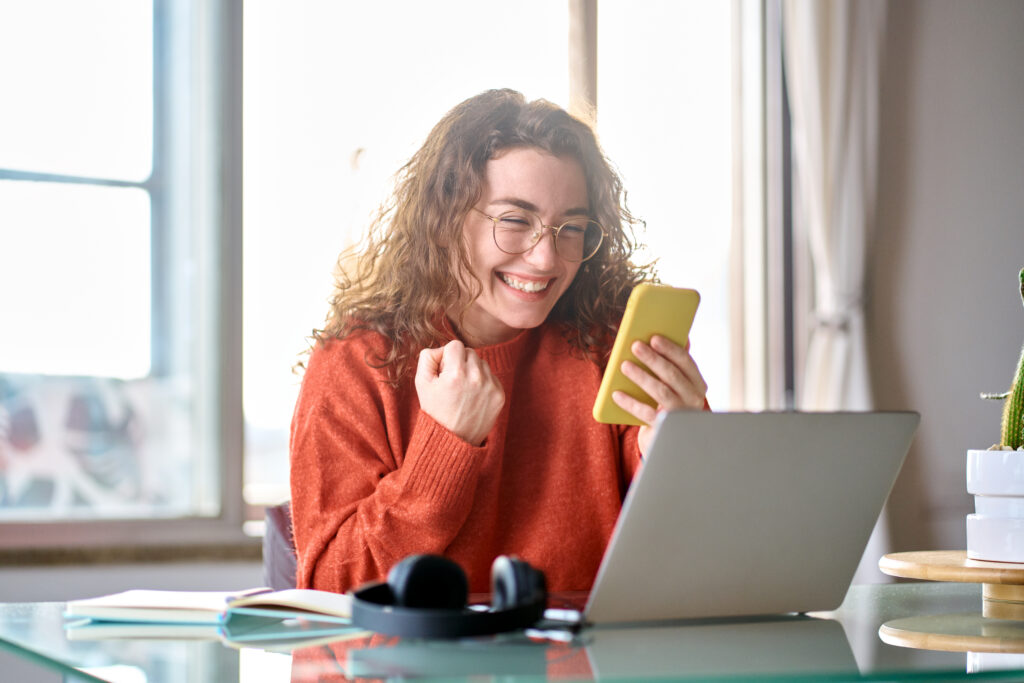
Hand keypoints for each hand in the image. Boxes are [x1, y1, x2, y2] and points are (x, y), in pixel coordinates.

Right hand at [415, 340, 504, 445]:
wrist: (453, 441)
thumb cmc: (435, 411)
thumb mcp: (421, 383)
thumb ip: (428, 357)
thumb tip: (442, 349)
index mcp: (456, 374)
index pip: (455, 345)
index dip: (446, 356)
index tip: (443, 371)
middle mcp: (476, 378)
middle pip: (470, 352)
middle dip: (460, 363)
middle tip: (452, 382)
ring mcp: (490, 387)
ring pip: (482, 363)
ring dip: (472, 371)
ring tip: (462, 391)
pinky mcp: (500, 395)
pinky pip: (491, 376)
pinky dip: (482, 382)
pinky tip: (472, 397)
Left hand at [611, 335, 707, 455]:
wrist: (666, 439)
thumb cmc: (667, 404)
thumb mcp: (673, 385)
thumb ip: (672, 364)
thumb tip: (669, 338)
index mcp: (697, 384)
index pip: (686, 362)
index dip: (670, 349)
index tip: (653, 337)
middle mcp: (694, 399)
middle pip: (672, 375)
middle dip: (653, 359)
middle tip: (635, 346)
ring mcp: (680, 414)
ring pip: (661, 391)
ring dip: (641, 376)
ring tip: (625, 366)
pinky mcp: (665, 428)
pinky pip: (646, 413)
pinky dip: (630, 403)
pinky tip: (616, 394)